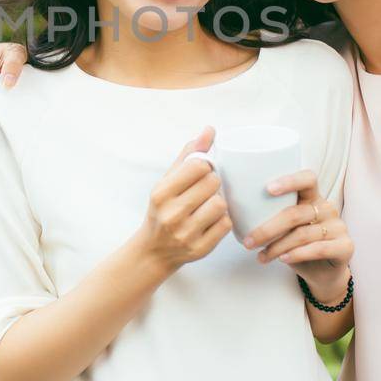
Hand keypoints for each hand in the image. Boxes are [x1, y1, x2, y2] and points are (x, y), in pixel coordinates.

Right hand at [132, 127, 229, 270]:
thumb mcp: (168, 181)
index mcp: (161, 193)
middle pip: (213, 183)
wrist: (154, 251)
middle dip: (212, 185)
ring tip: (207, 206)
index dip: (205, 167)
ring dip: (218, 203)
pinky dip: (222, 221)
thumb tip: (210, 130)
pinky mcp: (200, 249)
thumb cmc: (163, 209)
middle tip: (203, 192)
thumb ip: (189, 154)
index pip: (198, 166)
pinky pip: (225, 225)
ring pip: (220, 204)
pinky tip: (210, 222)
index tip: (200, 174)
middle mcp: (171, 214)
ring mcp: (186, 233)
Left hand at [243, 169, 352, 301]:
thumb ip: (269, 216)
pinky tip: (282, 259)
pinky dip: (297, 254)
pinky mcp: (346, 246)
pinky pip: (318, 248)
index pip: (307, 178)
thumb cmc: (297, 245)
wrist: (322, 273)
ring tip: (261, 257)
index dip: (289, 180)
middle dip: (268, 228)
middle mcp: (327, 208)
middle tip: (248, 242)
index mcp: (312, 197)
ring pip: (302, 234)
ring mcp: (338, 226)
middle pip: (295, 213)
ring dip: (277, 247)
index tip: (267, 189)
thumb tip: (233, 208)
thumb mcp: (283, 228)